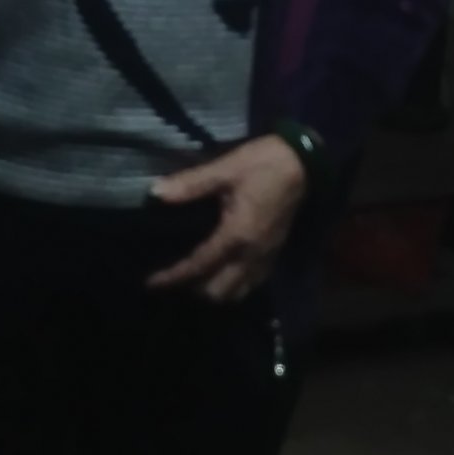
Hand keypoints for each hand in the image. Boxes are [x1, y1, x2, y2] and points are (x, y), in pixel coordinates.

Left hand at [147, 136, 308, 302]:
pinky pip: (252, 283)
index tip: (151, 283)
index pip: (199, 266)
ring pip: (238, 292)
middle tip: (175, 276)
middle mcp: (251, 254)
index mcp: (236, 235)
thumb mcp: (224, 169)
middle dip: (194, 289)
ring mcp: (266, 256)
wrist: (302, 162)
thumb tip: (155, 193)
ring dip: (216, 290)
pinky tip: (223, 271)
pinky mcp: (275, 253)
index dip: (173, 277)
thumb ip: (190, 185)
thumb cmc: (262, 164)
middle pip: (219, 291)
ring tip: (198, 277)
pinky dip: (235, 285)